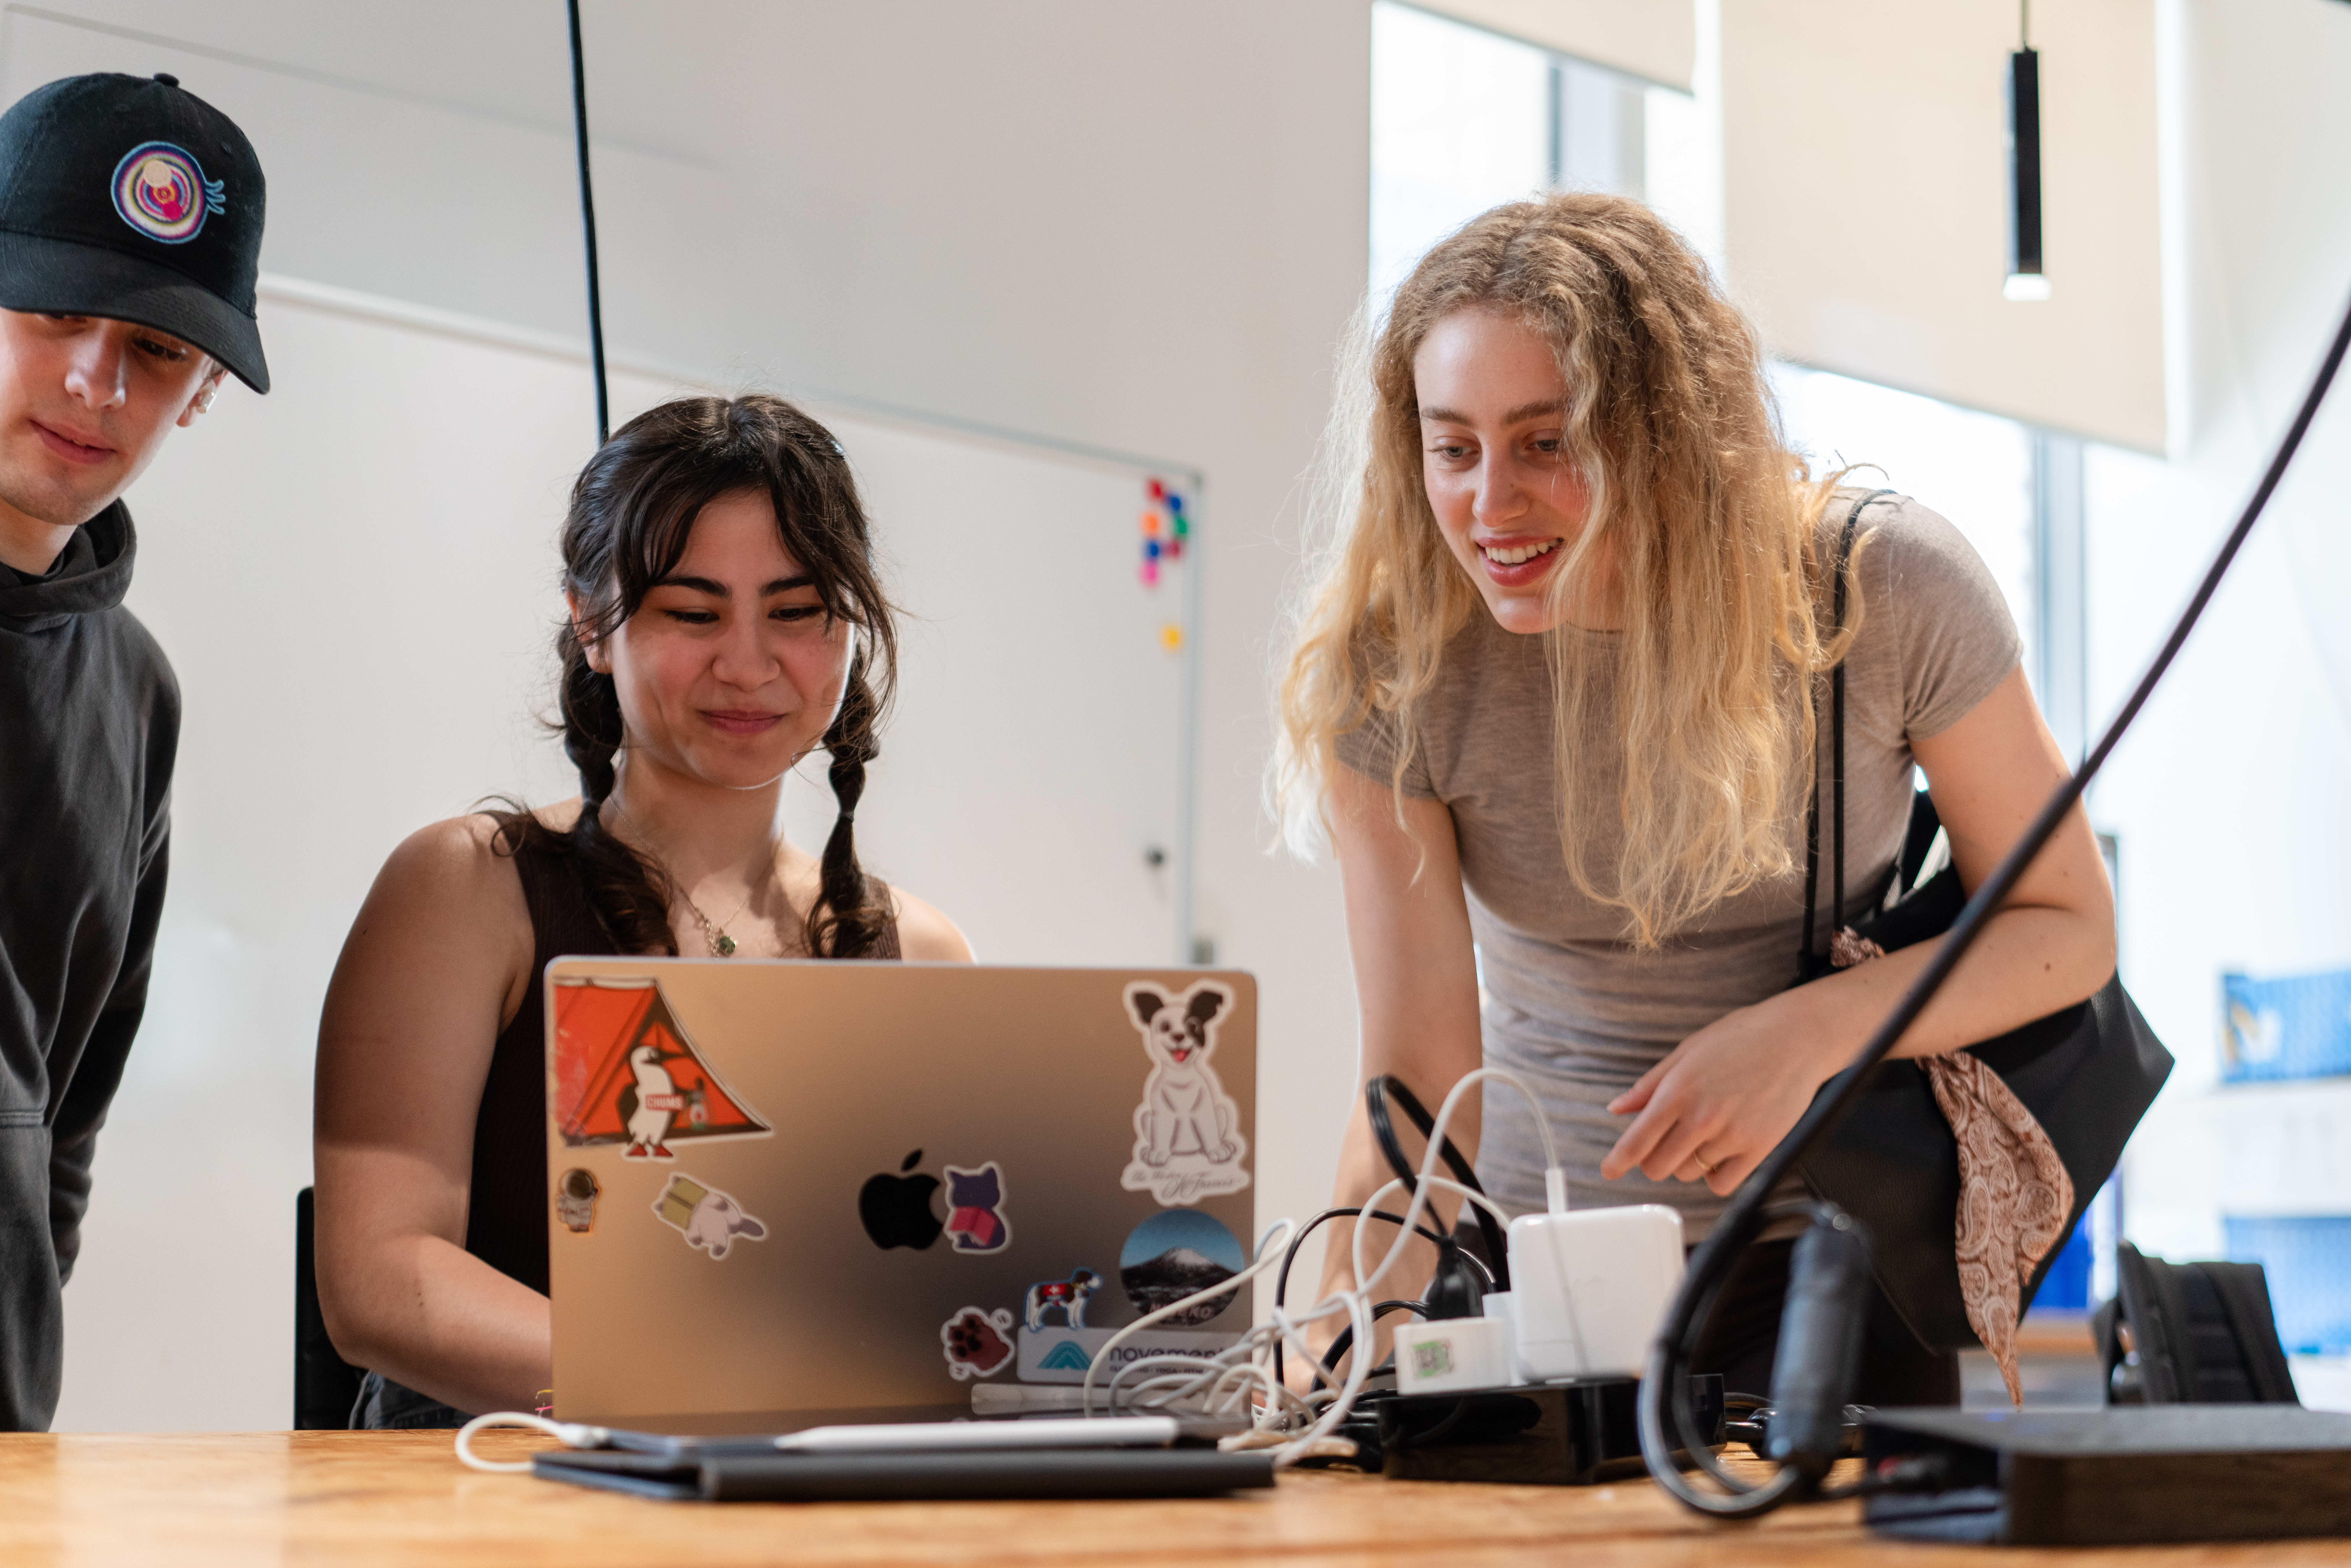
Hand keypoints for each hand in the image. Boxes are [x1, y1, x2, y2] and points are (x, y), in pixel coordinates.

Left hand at [1600, 994, 1843, 1196]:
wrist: (1795, 1039)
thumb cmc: (1740, 1039)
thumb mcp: (1686, 1052)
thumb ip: (1649, 1086)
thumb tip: (1618, 1108)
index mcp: (1677, 1092)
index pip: (1636, 1141)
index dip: (1617, 1161)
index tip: (1609, 1171)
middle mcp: (1702, 1117)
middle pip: (1658, 1166)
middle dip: (1654, 1159)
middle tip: (1666, 1142)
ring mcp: (1731, 1136)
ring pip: (1689, 1174)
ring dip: (1688, 1161)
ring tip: (1706, 1131)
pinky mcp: (1759, 1149)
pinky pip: (1721, 1184)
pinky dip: (1715, 1175)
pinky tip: (1721, 1152)